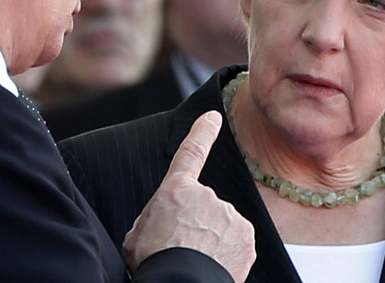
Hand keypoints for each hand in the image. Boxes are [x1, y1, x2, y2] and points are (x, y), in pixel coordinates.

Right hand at [123, 110, 255, 282]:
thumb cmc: (154, 262)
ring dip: (212, 241)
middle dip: (197, 224)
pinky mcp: (246, 238)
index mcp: (176, 190)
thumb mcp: (138, 233)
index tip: (212, 117)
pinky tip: (213, 267)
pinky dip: (228, 255)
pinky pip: (237, 243)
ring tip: (196, 261)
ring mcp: (230, 216)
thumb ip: (157, 217)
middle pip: (204, 206)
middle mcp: (207, 197)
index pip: (191, 152)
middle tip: (182, 247)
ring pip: (223, 226)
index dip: (202, 132)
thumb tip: (167, 220)